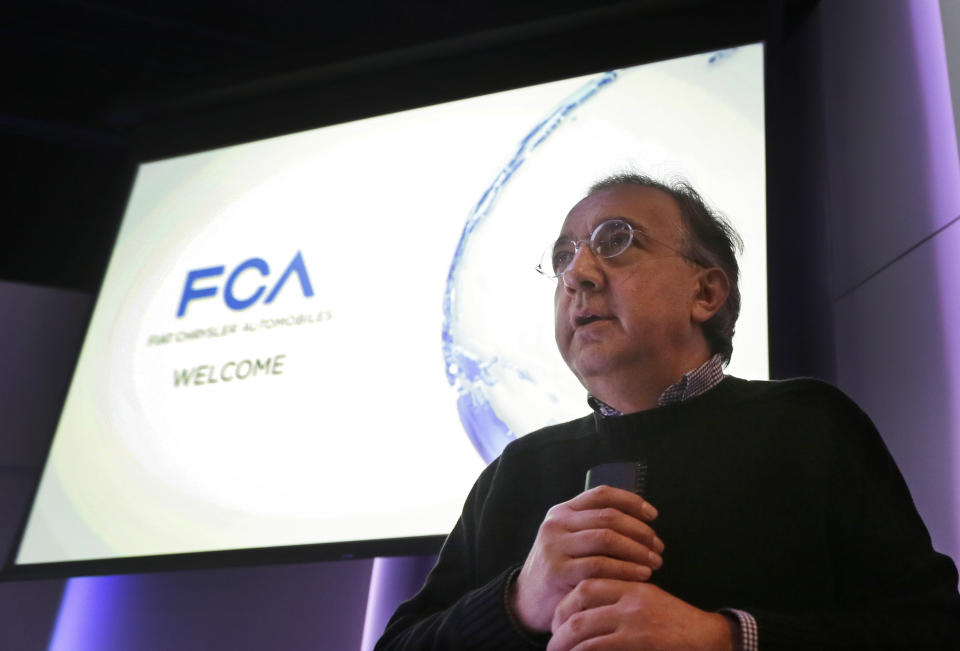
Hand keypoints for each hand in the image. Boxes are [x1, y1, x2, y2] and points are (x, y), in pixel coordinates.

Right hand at [511, 485, 664, 632]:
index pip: (602, 495)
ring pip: (606, 538)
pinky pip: (599, 565)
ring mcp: (555, 545)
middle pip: (609, 516)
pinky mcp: (557, 570)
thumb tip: (642, 523)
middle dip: (640, 531)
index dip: (631, 501)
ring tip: (654, 562)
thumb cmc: (560, 570)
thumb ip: (595, 528)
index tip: (653, 515)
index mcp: (562, 511)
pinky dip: (625, 569)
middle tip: (658, 547)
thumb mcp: (571, 541)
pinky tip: (641, 575)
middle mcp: (556, 523)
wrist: (527, 602)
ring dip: (637, 550)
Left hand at [548, 580, 733, 650]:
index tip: (557, 619)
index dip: (566, 602)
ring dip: (563, 643)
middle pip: (579, 604)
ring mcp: (635, 621)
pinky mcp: (641, 641)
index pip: (588, 585)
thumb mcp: (649, 604)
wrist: (710, 639)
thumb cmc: (677, 625)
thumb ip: (621, 603)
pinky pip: (598, 647)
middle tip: (552, 639)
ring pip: (583, 629)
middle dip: (559, 623)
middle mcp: (631, 599)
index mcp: (632, 586)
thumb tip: (587, 615)